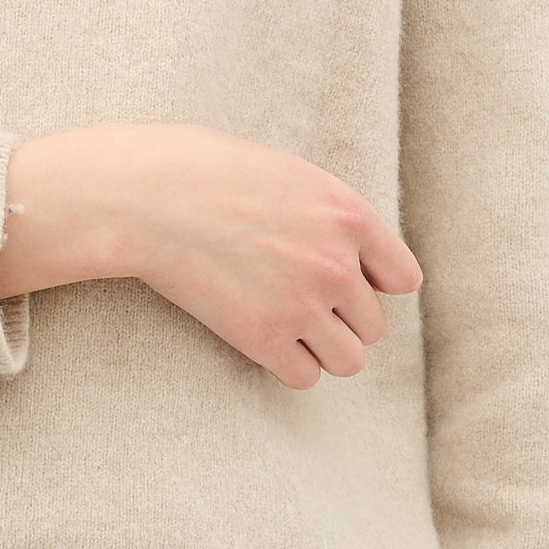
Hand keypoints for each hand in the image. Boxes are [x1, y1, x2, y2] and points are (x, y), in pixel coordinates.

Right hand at [0, 122, 421, 388]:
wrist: (145, 196)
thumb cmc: (203, 171)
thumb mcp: (286, 173)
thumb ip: (326, 214)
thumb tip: (345, 251)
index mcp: (349, 214)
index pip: (403, 278)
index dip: (371, 283)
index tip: (338, 280)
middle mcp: (337, 263)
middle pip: (373, 325)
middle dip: (340, 318)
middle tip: (294, 301)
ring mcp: (303, 303)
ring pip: (348, 360)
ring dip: (321, 350)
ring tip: (286, 329)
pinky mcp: (263, 338)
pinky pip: (304, 377)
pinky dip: (288, 366)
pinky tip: (261, 342)